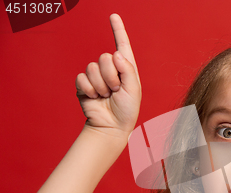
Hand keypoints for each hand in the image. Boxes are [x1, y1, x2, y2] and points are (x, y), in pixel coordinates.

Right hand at [75, 14, 140, 137]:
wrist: (112, 126)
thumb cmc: (127, 110)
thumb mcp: (134, 90)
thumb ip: (128, 70)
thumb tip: (116, 54)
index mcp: (126, 69)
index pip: (122, 46)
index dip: (118, 30)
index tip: (114, 16)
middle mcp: (111, 70)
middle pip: (105, 57)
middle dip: (111, 76)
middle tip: (115, 91)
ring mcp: (97, 77)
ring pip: (93, 68)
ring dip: (101, 85)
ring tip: (107, 96)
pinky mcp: (84, 85)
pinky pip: (82, 78)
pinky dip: (90, 89)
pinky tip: (96, 98)